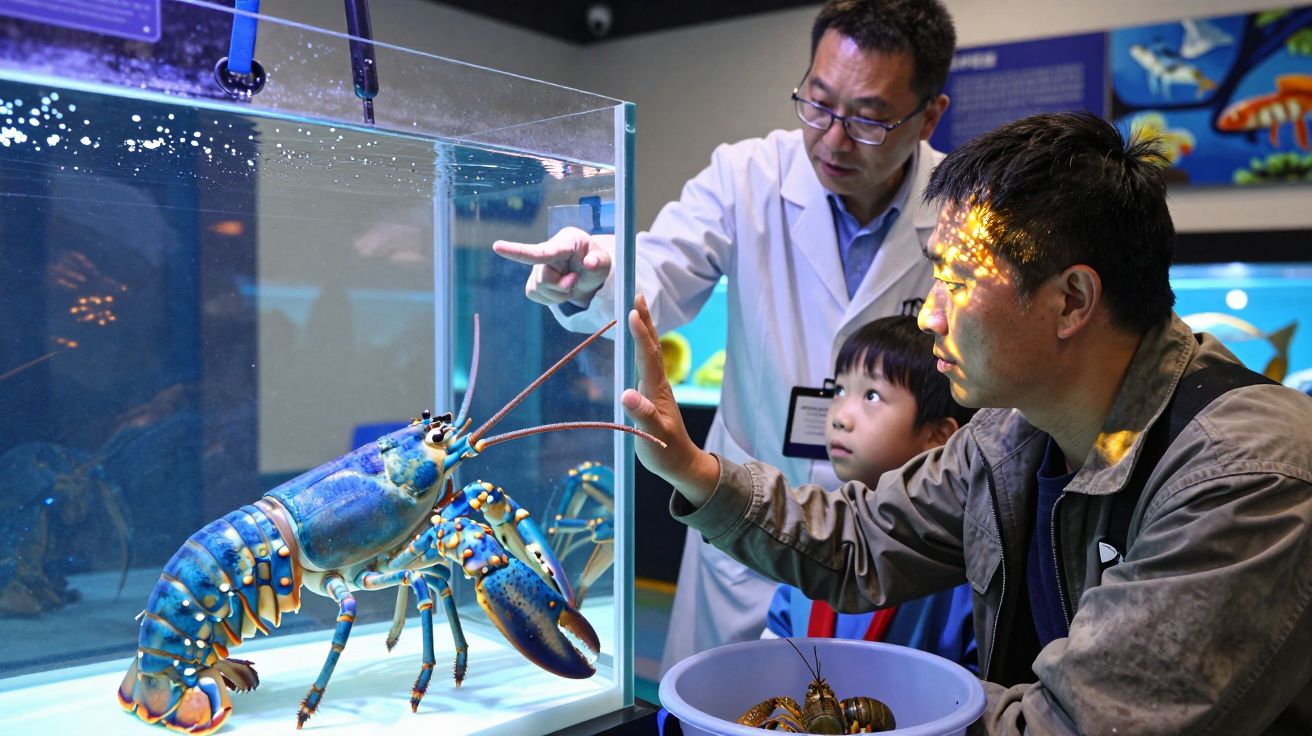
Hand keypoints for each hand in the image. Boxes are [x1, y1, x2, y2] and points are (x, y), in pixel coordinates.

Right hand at [492, 227, 612, 306]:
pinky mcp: (533, 282)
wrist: (589, 272)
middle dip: (562, 288)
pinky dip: (551, 299)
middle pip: (544, 279)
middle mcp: (547, 250)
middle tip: (576, 281)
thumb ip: (599, 261)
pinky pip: (536, 296)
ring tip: (570, 283)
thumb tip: (590, 263)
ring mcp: (537, 266)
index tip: (497, 246)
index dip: (518, 251)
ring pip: (539, 290)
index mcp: (565, 241)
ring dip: (559, 294)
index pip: (541, 251)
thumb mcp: (605, 261)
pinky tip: (559, 289)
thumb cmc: (595, 261)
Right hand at [621, 295, 719, 505]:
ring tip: (637, 307)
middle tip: (636, 294)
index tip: (632, 312)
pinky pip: (646, 361)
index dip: (640, 334)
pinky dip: (642, 344)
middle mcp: (658, 383)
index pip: (648, 357)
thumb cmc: (666, 452)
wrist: (682, 463)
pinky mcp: (653, 393)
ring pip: (650, 351)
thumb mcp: (652, 437)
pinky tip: (638, 340)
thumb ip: (641, 416)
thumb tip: (627, 394)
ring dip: (644, 328)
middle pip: (651, 345)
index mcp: (657, 390)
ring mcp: (657, 387)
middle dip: (644, 320)